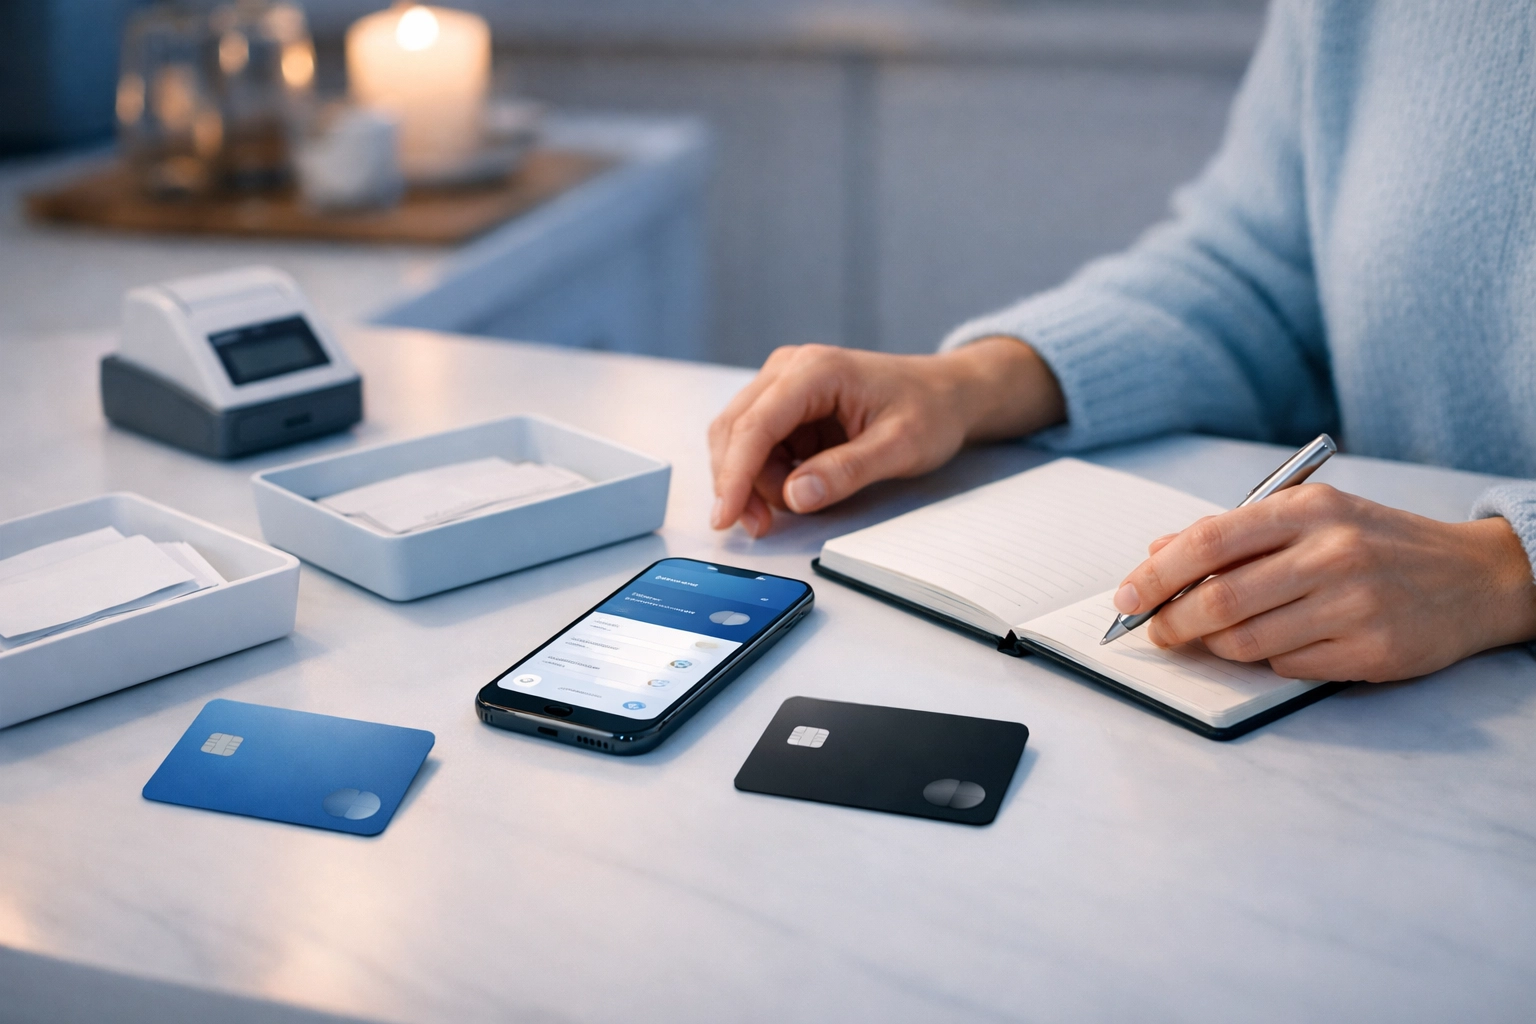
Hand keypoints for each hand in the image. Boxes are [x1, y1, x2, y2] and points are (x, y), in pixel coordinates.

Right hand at [708, 337, 1064, 535]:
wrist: (947, 393)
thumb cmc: (930, 411)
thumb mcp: (900, 447)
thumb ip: (847, 471)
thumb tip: (794, 497)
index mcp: (815, 370)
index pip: (755, 425)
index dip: (735, 475)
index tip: (725, 517)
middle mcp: (788, 369)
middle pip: (733, 430)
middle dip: (738, 483)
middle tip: (759, 528)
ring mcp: (784, 385)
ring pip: (739, 440)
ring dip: (754, 481)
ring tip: (798, 504)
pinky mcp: (786, 406)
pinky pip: (758, 445)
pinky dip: (767, 474)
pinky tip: (800, 486)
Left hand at [1113, 484, 1535, 680]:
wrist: (1475, 577)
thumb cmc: (1377, 543)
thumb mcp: (1310, 516)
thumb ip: (1233, 533)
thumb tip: (1157, 552)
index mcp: (1306, 510)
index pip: (1207, 542)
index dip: (1155, 575)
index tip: (1126, 599)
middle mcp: (1330, 552)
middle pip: (1218, 600)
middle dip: (1172, 623)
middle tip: (1157, 633)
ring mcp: (1353, 604)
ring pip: (1245, 641)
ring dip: (1218, 646)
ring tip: (1221, 637)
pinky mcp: (1371, 650)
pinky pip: (1286, 666)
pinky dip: (1269, 659)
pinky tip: (1285, 642)